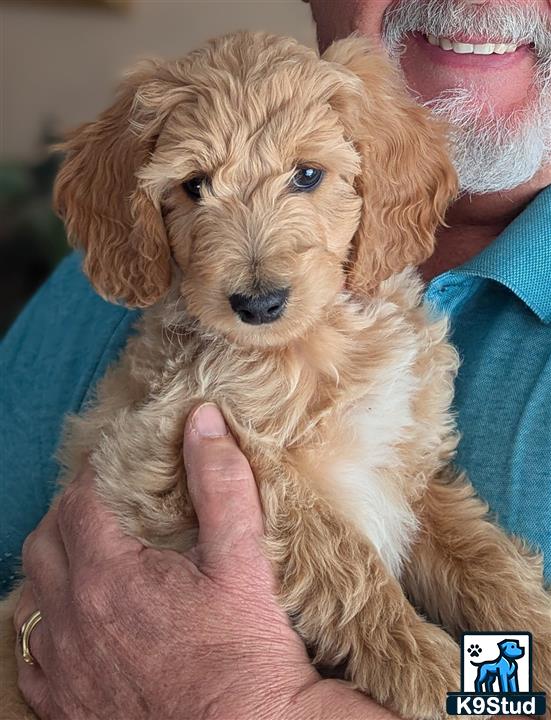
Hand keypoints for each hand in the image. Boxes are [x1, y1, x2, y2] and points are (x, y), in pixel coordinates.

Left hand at [15, 403, 393, 719]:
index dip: (94, 476)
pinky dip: (47, 626)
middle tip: (104, 503)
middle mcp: (73, 622)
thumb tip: (204, 422)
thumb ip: (221, 484)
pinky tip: (77, 621)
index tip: (117, 465)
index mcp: (109, 577)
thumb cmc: (246, 654)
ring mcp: (64, 669)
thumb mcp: (243, 560)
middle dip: (69, 512)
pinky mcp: (67, 707)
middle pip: (45, 542)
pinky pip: (32, 657)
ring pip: (32, 597)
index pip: (79, 502)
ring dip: (54, 565)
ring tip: (89, 554)